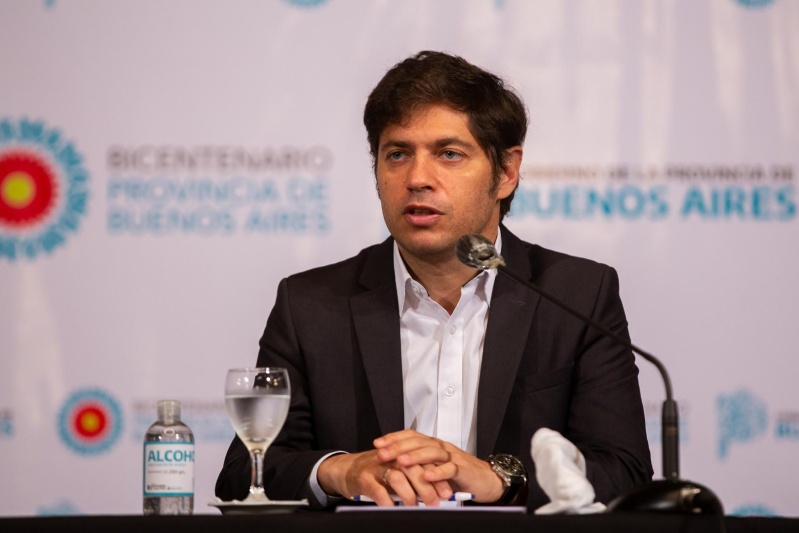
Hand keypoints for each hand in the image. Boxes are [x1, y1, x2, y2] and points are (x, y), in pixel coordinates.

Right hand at [316, 448, 451, 506]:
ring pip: (397, 477)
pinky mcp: (363, 478)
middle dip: (426, 486)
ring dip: (408, 494)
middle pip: (412, 468)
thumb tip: (435, 493)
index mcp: (401, 454)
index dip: (437, 477)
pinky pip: (378, 490)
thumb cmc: (375, 472)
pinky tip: (392, 508)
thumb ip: (413, 479)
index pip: (423, 463)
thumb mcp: (396, 471)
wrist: (346, 469)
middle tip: (434, 501)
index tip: (446, 492)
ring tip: (414, 506)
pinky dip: (387, 501)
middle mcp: (390, 457)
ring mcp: (376, 467)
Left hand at [374, 429, 504, 502]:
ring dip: (415, 456)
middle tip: (382, 453)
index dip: (394, 438)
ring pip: (433, 452)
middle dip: (398, 447)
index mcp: (432, 445)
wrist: (486, 479)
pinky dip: (438, 472)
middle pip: (419, 441)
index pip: (411, 435)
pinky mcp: (463, 469)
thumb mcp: (433, 468)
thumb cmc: (457, 475)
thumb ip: (417, 466)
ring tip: (401, 461)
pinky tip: (427, 476)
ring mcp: (452, 457)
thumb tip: (392, 468)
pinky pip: (450, 469)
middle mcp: (441, 447)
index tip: (377, 443)